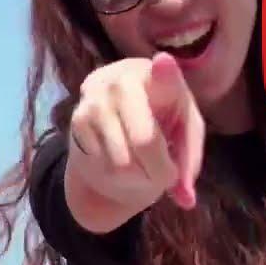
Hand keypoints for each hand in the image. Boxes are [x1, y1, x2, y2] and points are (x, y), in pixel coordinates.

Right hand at [67, 53, 205, 212]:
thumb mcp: (183, 136)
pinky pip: (103, 164)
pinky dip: (116, 173)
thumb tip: (187, 201)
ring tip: (142, 164)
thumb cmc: (162, 122)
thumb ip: (188, 164)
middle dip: (159, 169)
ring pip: (123, 161)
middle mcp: (125, 79)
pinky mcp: (77, 118)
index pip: (164, 75)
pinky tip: (116, 154)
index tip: (163, 62)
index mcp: (161, 77)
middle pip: (145, 140)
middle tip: (166, 177)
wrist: (117, 119)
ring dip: (138, 176)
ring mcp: (97, 97)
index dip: (165, 72)